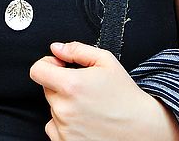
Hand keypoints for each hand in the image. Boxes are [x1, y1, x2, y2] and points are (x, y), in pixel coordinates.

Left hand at [29, 42, 178, 140]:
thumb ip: (77, 50)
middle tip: (83, 89)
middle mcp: (64, 110)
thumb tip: (57, 48)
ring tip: (89, 107)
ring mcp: (64, 129)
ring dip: (65, 106)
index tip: (59, 67)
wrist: (141, 129)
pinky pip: (55, 129)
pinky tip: (85, 121)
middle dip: (61, 85)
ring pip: (53, 109)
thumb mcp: (106, 62)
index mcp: (71, 86)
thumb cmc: (126, 97)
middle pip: (47, 89)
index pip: (37, 71)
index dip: (47, 64)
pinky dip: (66, 125)